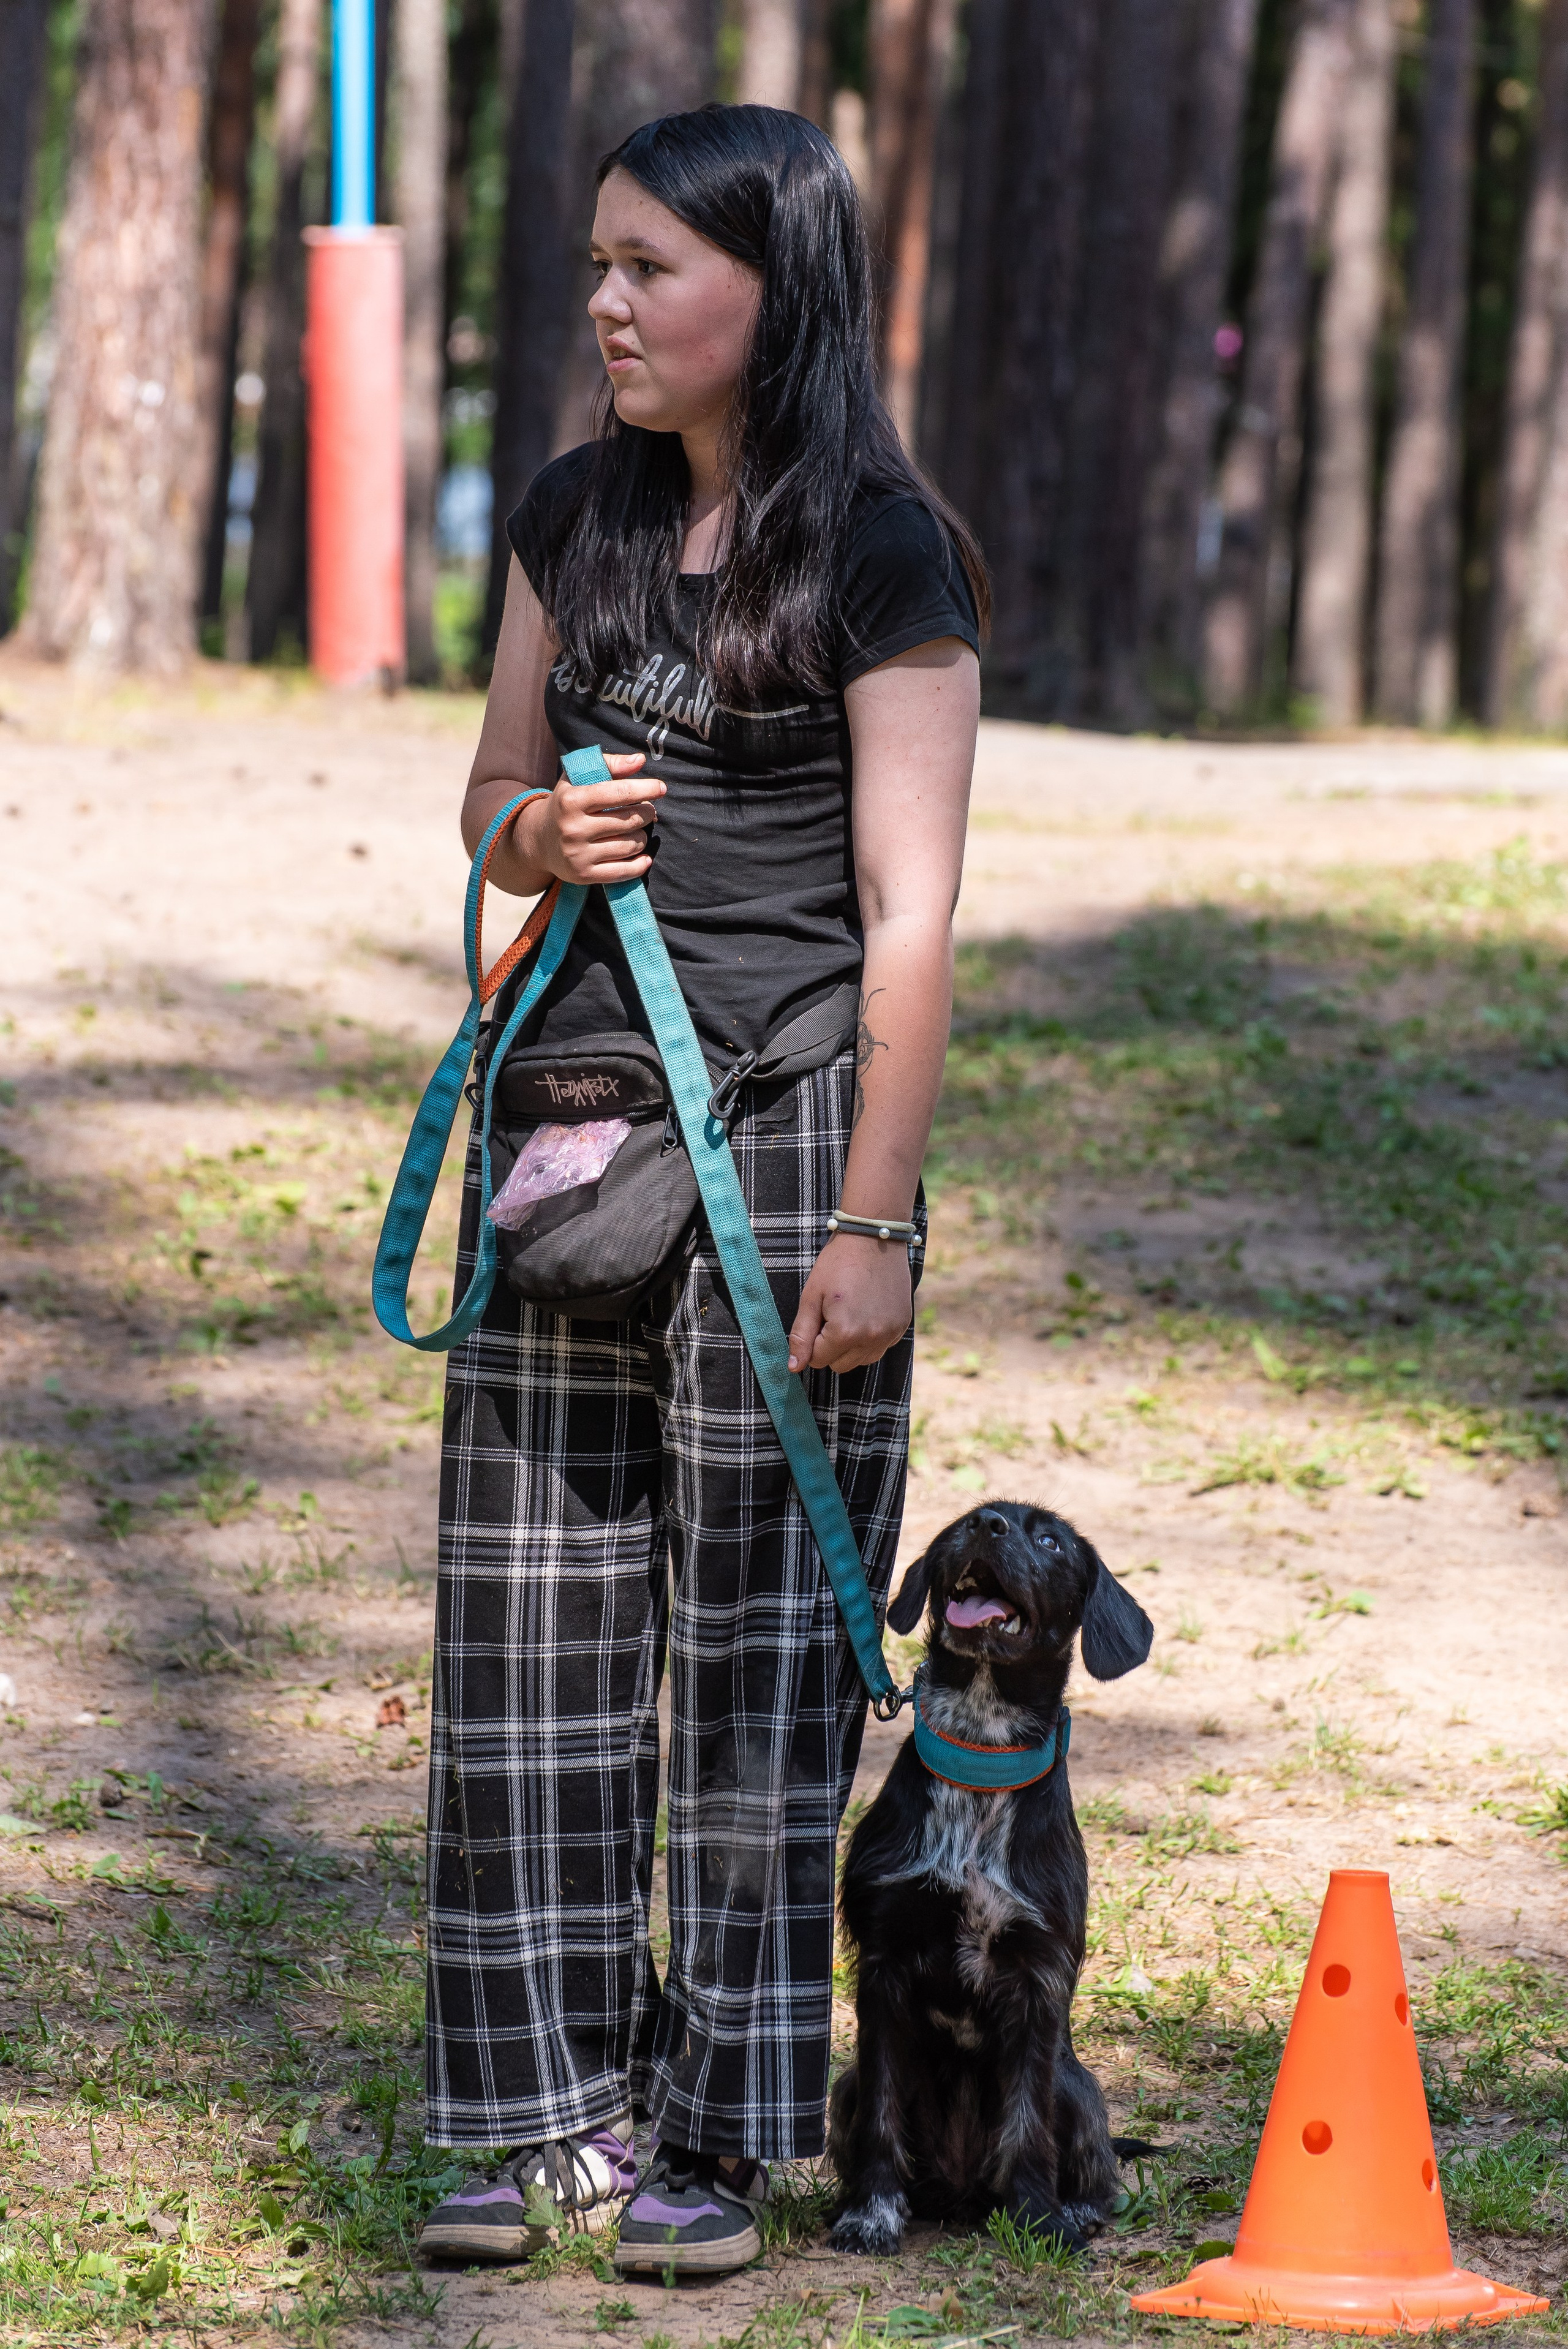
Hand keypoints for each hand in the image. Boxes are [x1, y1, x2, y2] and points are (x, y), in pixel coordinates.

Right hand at [515, 752, 665, 884]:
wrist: (539, 841)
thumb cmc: (566, 804)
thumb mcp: (578, 778)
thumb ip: (609, 765)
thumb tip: (639, 761)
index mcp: (572, 800)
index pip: (619, 793)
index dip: (646, 789)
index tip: (661, 788)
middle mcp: (574, 828)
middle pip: (630, 819)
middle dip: (646, 812)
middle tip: (646, 810)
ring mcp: (578, 854)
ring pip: (631, 844)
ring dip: (642, 836)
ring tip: (635, 829)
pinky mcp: (584, 875)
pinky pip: (624, 871)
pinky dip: (640, 864)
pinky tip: (643, 856)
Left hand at [787, 1233, 913, 1374]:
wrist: (874, 1239)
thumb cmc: (838, 1264)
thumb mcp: (811, 1297)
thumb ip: (801, 1335)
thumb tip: (794, 1367)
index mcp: (845, 1332)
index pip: (818, 1360)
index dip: (813, 1341)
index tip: (819, 1316)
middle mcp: (871, 1338)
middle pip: (839, 1365)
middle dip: (831, 1346)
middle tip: (833, 1313)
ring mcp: (890, 1334)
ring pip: (860, 1360)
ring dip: (851, 1345)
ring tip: (850, 1313)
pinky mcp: (902, 1327)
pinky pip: (879, 1348)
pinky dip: (870, 1338)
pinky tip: (867, 1312)